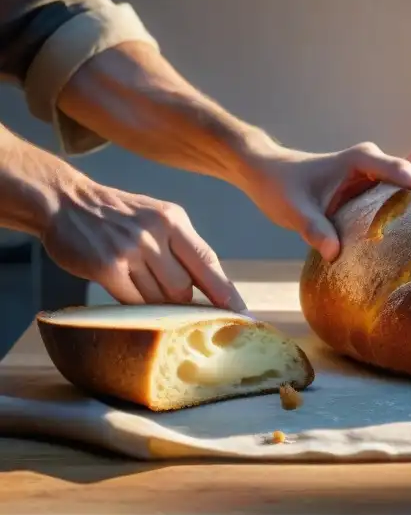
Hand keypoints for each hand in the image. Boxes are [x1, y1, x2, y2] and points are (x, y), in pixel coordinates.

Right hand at [41, 177, 245, 310]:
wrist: (66, 201)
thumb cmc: (119, 216)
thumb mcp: (158, 217)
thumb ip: (182, 247)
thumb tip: (212, 288)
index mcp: (174, 220)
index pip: (208, 261)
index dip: (226, 291)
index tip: (241, 312)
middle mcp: (155, 233)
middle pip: (184, 288)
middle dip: (182, 302)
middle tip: (172, 301)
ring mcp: (130, 250)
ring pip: (159, 298)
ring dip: (155, 304)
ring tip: (141, 287)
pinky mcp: (106, 267)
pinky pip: (133, 302)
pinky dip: (134, 307)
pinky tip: (127, 292)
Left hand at [242, 134, 410, 261]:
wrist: (275, 173)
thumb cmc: (283, 188)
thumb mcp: (291, 211)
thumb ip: (312, 228)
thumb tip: (334, 251)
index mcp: (359, 159)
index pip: (388, 165)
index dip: (404, 174)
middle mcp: (383, 158)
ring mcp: (396, 167)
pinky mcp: (399, 180)